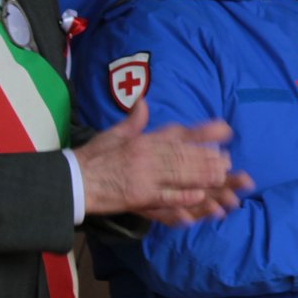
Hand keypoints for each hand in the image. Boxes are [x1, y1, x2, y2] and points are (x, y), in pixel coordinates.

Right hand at [75, 100, 249, 220]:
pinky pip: (164, 195)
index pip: (179, 133)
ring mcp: (143, 175)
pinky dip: (182, 195)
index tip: (225, 131)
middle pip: (184, 154)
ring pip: (179, 174)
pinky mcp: (137, 195)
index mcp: (143, 139)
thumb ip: (133, 121)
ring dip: (202, 175)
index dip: (203, 133)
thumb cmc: (92, 157)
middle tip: (227, 161)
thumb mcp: (113, 134)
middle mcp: (145, 154)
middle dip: (207, 158)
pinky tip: (198, 195)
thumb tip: (142, 101)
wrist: (70, 179)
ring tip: (221, 176)